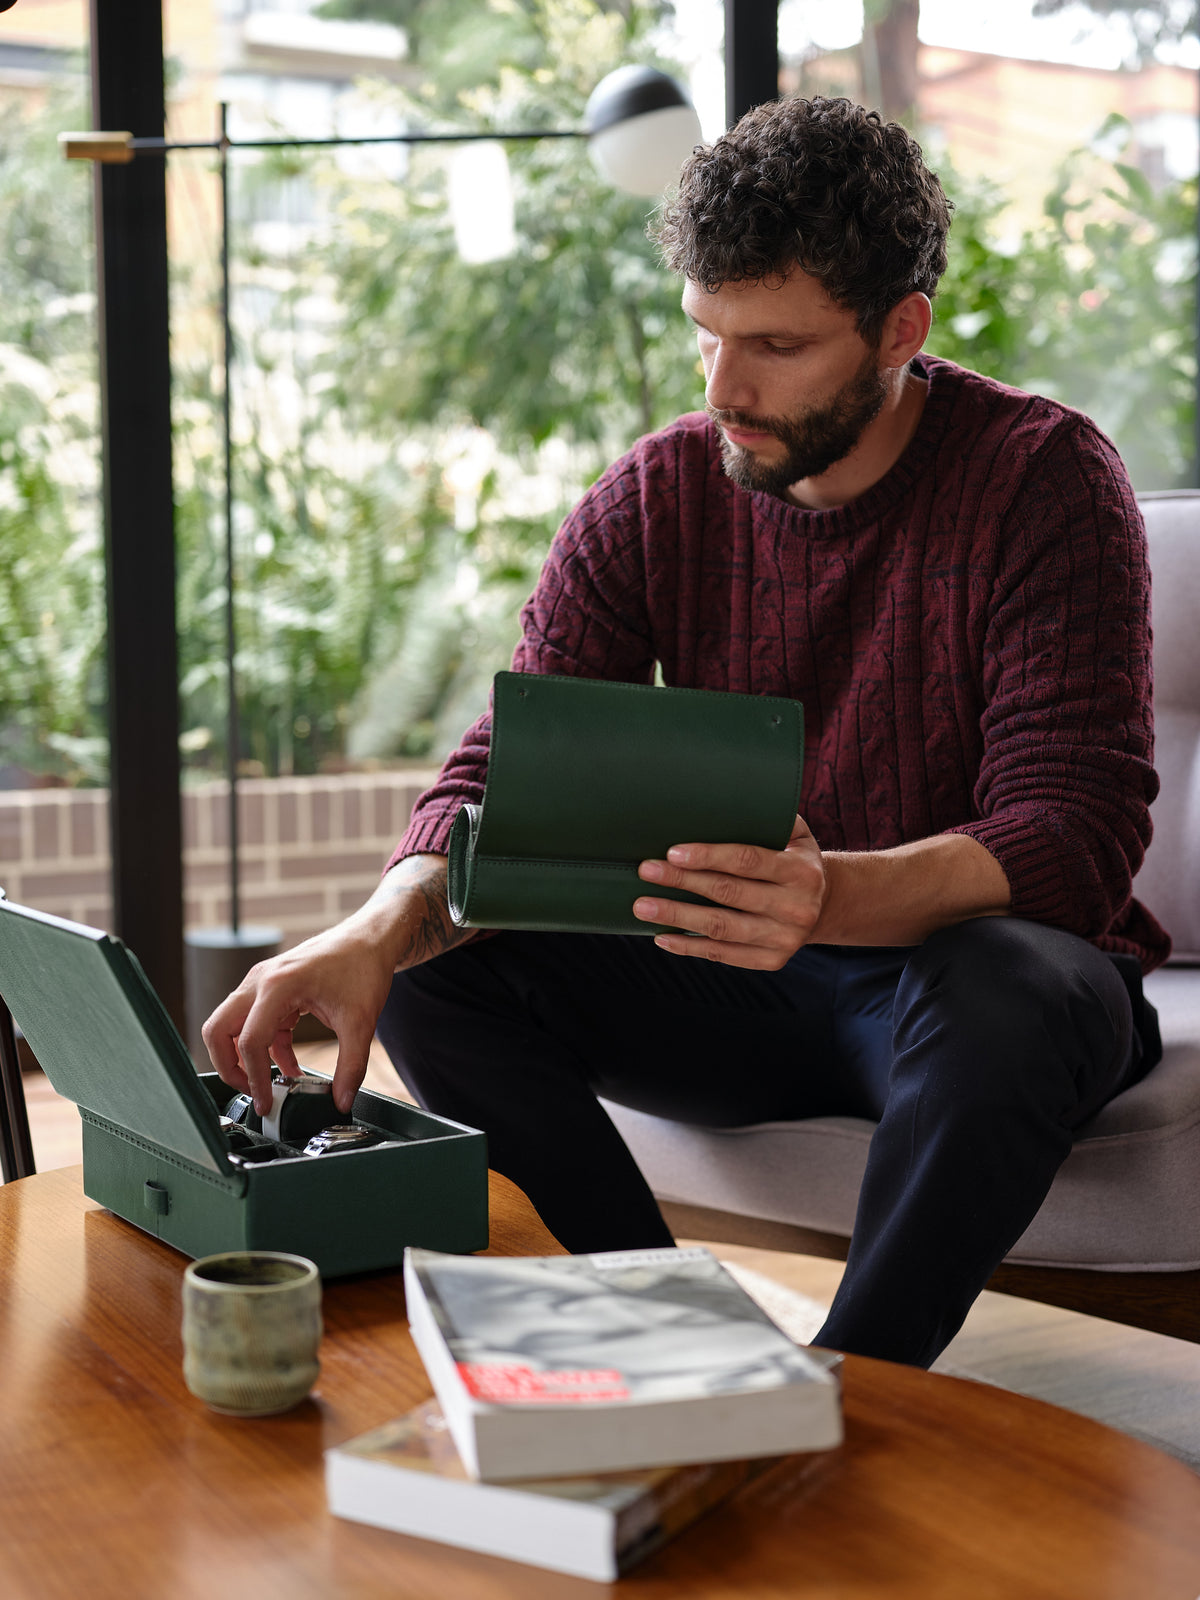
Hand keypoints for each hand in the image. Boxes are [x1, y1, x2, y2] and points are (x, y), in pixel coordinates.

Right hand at [201, 925, 397, 1117]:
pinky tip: (289, 1067)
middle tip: (251, 1091)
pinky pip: (255, 1023)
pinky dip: (266, 1047)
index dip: (254, 1078)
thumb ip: (350, 1066)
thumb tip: (342, 1102)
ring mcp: (262, 982)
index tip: (266, 1103)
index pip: (250, 1041)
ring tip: (269, 1084)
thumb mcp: (361, 1022)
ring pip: (231, 1025)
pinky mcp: (271, 987)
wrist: (371, 938)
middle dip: (228, 1066)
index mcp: (278, 986)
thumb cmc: (363, 967)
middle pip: (218, 1030)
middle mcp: (261, 981)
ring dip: (244, 1056)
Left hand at [633, 815, 825, 968]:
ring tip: (642, 907)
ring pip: (721, 928)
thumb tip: (718, 802)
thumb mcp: (794, 833)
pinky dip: (690, 946)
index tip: (673, 852)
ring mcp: (785, 938)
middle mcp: (797, 907)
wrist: (825, 904)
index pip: (747, 862)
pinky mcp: (772, 960)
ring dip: (677, 917)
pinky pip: (724, 955)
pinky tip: (663, 937)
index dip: (708, 857)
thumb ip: (766, 818)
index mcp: (801, 871)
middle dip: (682, 882)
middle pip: (728, 893)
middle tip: (646, 871)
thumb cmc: (794, 859)